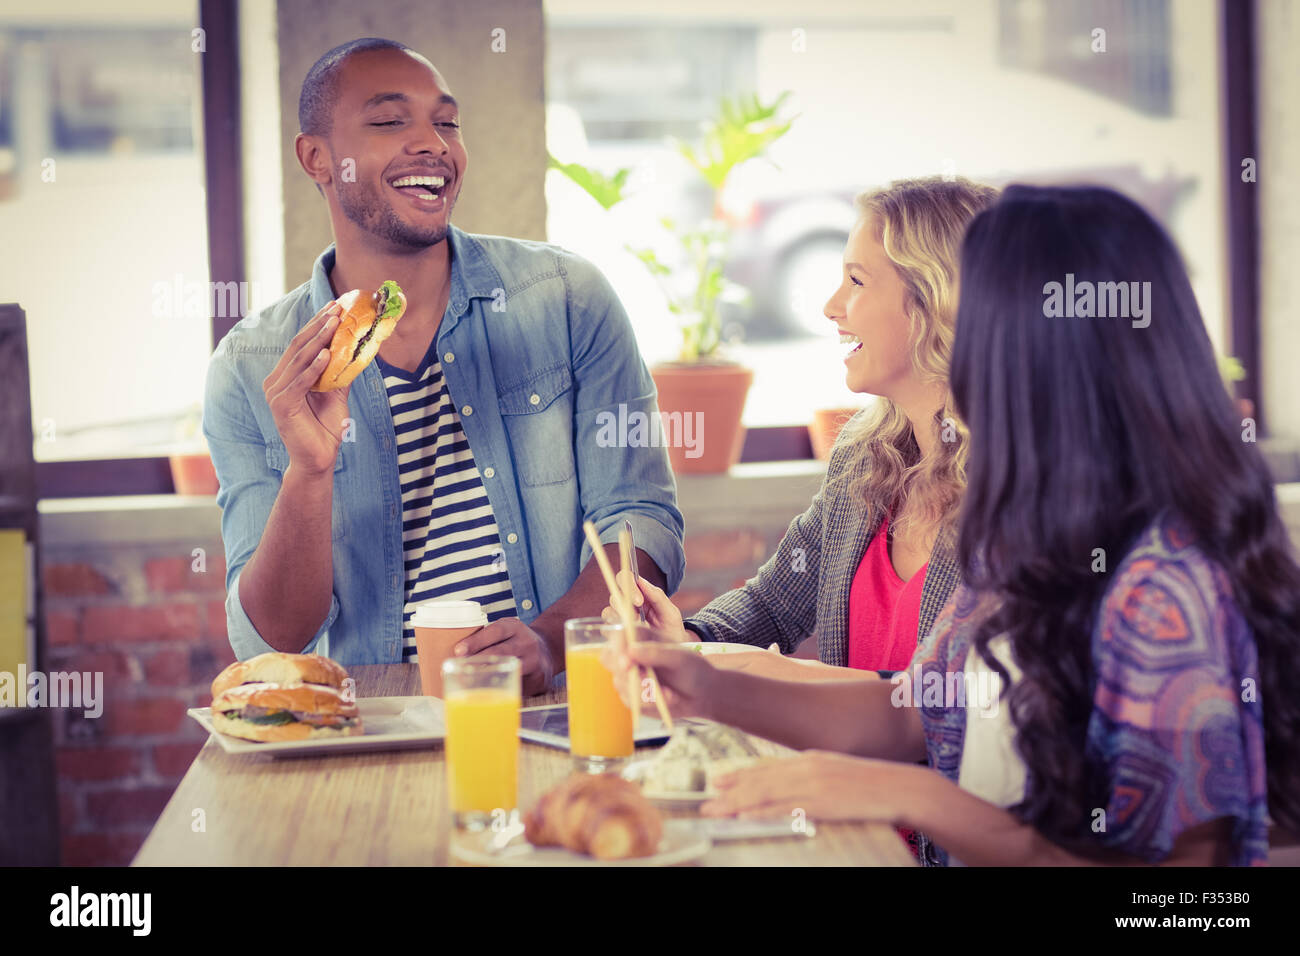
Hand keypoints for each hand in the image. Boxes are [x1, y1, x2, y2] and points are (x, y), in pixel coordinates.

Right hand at [263, 300, 349, 476]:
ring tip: (335, 323)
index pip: (302, 344)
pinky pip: (299, 382)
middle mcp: (276, 380)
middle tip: (337, 309)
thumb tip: (355, 348)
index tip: (335, 306)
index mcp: (286, 375)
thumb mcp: (336, 393)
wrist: (318, 458)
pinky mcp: (280, 405)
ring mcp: (276, 392)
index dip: (318, 324)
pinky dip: (314, 368)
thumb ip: (339, 371)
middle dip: (319, 326)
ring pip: (299, 360)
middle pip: (298, 347)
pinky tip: (327, 354)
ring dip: (318, 340)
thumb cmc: (325, 427)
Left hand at [455, 617, 554, 695]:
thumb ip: (485, 640)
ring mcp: (535, 660)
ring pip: (509, 669)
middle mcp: (527, 642)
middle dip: (477, 661)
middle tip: (458, 670)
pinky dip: (502, 690)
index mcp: (514, 627)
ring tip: (467, 684)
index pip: (495, 631)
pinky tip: (488, 696)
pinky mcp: (540, 678)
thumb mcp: (504, 633)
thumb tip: (450, 655)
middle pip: (501, 651)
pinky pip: (518, 685)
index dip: (476, 641)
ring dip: (487, 678)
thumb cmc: (514, 642)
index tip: (457, 651)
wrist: (548, 650)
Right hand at [600, 573, 689, 641]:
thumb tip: (641, 581)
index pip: (624, 579)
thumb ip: (657, 597)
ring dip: (619, 621)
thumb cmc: (671, 630)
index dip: (628, 586)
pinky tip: (628, 643)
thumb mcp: (670, 613)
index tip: (639, 601)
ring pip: (607, 613)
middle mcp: (626, 605)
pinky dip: (615, 636)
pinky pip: (607, 632)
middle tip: (637, 619)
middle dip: (624, 606)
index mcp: (639, 594)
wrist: (672, 654)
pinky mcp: (616, 636)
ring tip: (634, 633)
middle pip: (614, 596)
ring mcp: (619, 620)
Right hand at [600, 628, 716, 718]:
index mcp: (642, 637)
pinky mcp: (631, 695)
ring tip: (670, 694)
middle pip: (609, 658)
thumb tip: (631, 650)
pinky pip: (630, 700)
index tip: (627, 665)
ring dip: (644, 692)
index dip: (618, 648)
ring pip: (620, 683)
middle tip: (647, 682)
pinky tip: (667, 699)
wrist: (702, 695)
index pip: (619, 635)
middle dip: (625, 673)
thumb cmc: (694, 669)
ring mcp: (630, 675)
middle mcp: (631, 654)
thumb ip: (656, 653)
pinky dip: (649, 703)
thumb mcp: (680, 658)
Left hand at [700, 752, 925, 823]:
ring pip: (765, 793)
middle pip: (760, 779)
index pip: (767, 767)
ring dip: (736, 803)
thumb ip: (814, 775)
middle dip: (730, 791)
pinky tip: (744, 817)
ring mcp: (813, 784)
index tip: (718, 780)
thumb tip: (793, 784)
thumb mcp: (838, 772)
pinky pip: (783, 809)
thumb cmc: (874, 783)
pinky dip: (760, 813)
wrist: (902, 787)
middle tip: (706, 801)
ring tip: (714, 811)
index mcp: (811, 758)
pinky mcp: (821, 802)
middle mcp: (807, 767)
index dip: (740, 774)